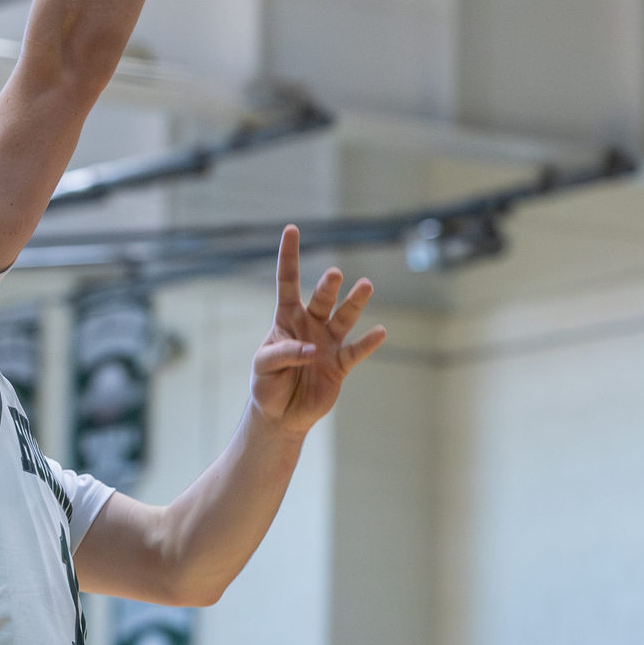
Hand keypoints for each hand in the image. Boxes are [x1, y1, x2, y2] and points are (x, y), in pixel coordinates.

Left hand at [250, 228, 385, 439]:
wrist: (281, 415)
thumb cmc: (267, 385)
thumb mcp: (263, 368)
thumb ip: (282, 353)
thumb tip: (312, 350)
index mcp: (286, 320)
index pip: (288, 282)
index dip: (289, 257)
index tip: (291, 229)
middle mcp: (310, 325)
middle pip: (320, 299)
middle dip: (327, 287)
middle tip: (334, 274)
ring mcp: (327, 344)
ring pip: (343, 318)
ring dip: (354, 303)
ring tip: (366, 285)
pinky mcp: (339, 366)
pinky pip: (356, 352)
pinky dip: (368, 343)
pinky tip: (380, 331)